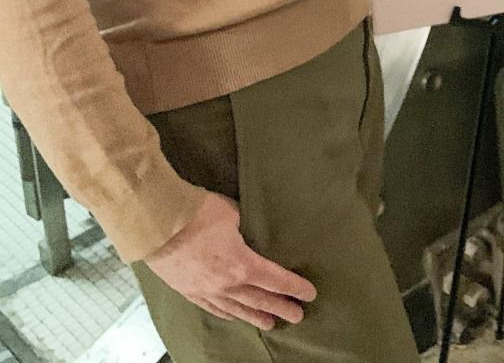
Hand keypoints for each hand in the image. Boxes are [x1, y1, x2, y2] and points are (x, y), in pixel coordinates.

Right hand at [144, 192, 315, 329]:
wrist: (158, 224)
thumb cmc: (198, 214)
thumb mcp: (235, 214)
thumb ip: (248, 226)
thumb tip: (253, 228)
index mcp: (242, 265)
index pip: (275, 280)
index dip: (294, 288)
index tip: (309, 294)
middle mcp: (226, 285)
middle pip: (260, 300)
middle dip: (281, 308)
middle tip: (298, 316)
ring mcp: (206, 290)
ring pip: (237, 309)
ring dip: (255, 316)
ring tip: (271, 324)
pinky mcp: (188, 291)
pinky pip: (213, 308)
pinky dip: (228, 314)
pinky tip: (234, 317)